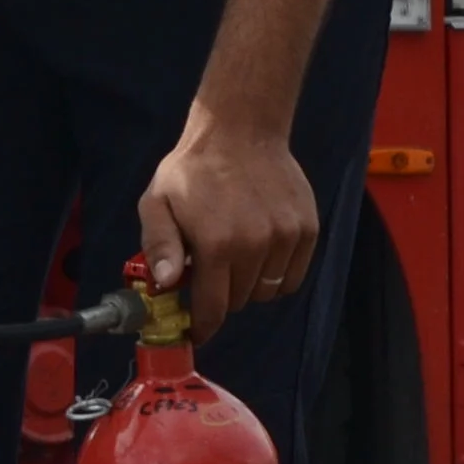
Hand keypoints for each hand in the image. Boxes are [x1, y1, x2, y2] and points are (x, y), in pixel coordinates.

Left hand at [136, 118, 317, 342]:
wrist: (241, 131)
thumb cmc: (193, 170)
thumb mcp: (157, 202)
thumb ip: (159, 245)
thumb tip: (166, 283)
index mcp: (216, 244)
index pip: (213, 308)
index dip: (203, 326)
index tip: (197, 332)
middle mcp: (256, 245)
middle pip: (239, 301)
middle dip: (222, 295)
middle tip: (210, 273)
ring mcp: (286, 237)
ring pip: (267, 291)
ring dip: (250, 284)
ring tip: (236, 256)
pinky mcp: (307, 230)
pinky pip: (293, 276)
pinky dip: (277, 274)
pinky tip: (260, 252)